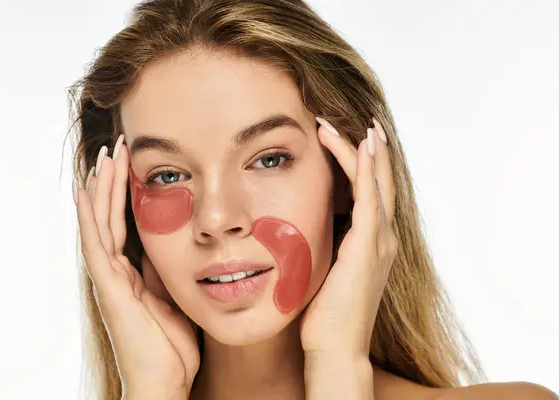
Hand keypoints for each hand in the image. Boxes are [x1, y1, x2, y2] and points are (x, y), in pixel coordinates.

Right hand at [73, 136, 199, 396]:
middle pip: (110, 217)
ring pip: (100, 224)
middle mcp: (116, 271)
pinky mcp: (109, 287)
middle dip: (113, 183)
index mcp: (133, 273)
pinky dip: (89, 216)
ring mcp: (110, 278)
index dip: (128, 195)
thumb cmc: (173, 346)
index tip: (135, 164)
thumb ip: (167, 271)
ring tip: (105, 157)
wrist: (166, 382)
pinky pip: (96, 245)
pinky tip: (85, 191)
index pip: (127, 224)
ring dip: (101, 189)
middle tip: (118, 148)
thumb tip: (173, 242)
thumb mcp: (175, 296)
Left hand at [300, 117, 397, 357]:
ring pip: (378, 184)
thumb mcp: (324, 269)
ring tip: (361, 124)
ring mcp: (380, 242)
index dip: (363, 165)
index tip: (347, 139)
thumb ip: (323, 244)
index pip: (371, 193)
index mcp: (372, 243)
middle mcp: (383, 238)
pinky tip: (361, 146)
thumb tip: (301, 224)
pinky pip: (370, 198)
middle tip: (361, 121)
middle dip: (372, 150)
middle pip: (382, 182)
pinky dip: (367, 170)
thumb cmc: (325, 314)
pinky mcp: (368, 247)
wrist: (334, 348)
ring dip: (369, 151)